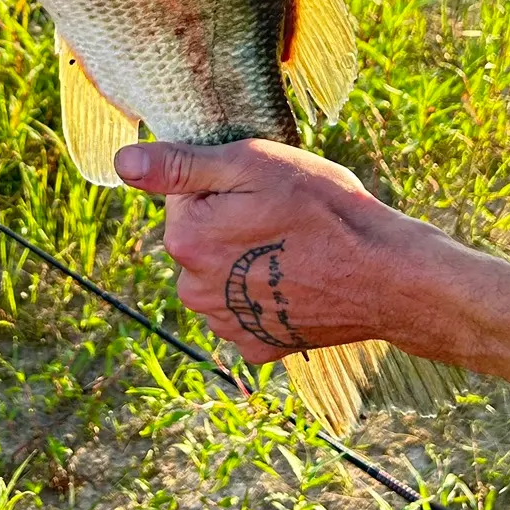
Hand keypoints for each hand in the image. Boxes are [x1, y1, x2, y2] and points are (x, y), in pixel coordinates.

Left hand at [115, 138, 455, 364]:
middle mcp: (194, 290)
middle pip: (198, 236)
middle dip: (230, 221)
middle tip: (281, 216)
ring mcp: (226, 324)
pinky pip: (245, 307)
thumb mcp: (252, 165)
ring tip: (294, 247)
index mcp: (186, 240)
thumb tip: (122, 162)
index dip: (223, 183)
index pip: (183, 195)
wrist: (387, 277)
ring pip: (219, 272)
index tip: (261, 189)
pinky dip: (265, 293)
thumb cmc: (324, 210)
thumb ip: (180, 166)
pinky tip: (298, 281)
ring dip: (246, 257)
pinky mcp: (257, 346)